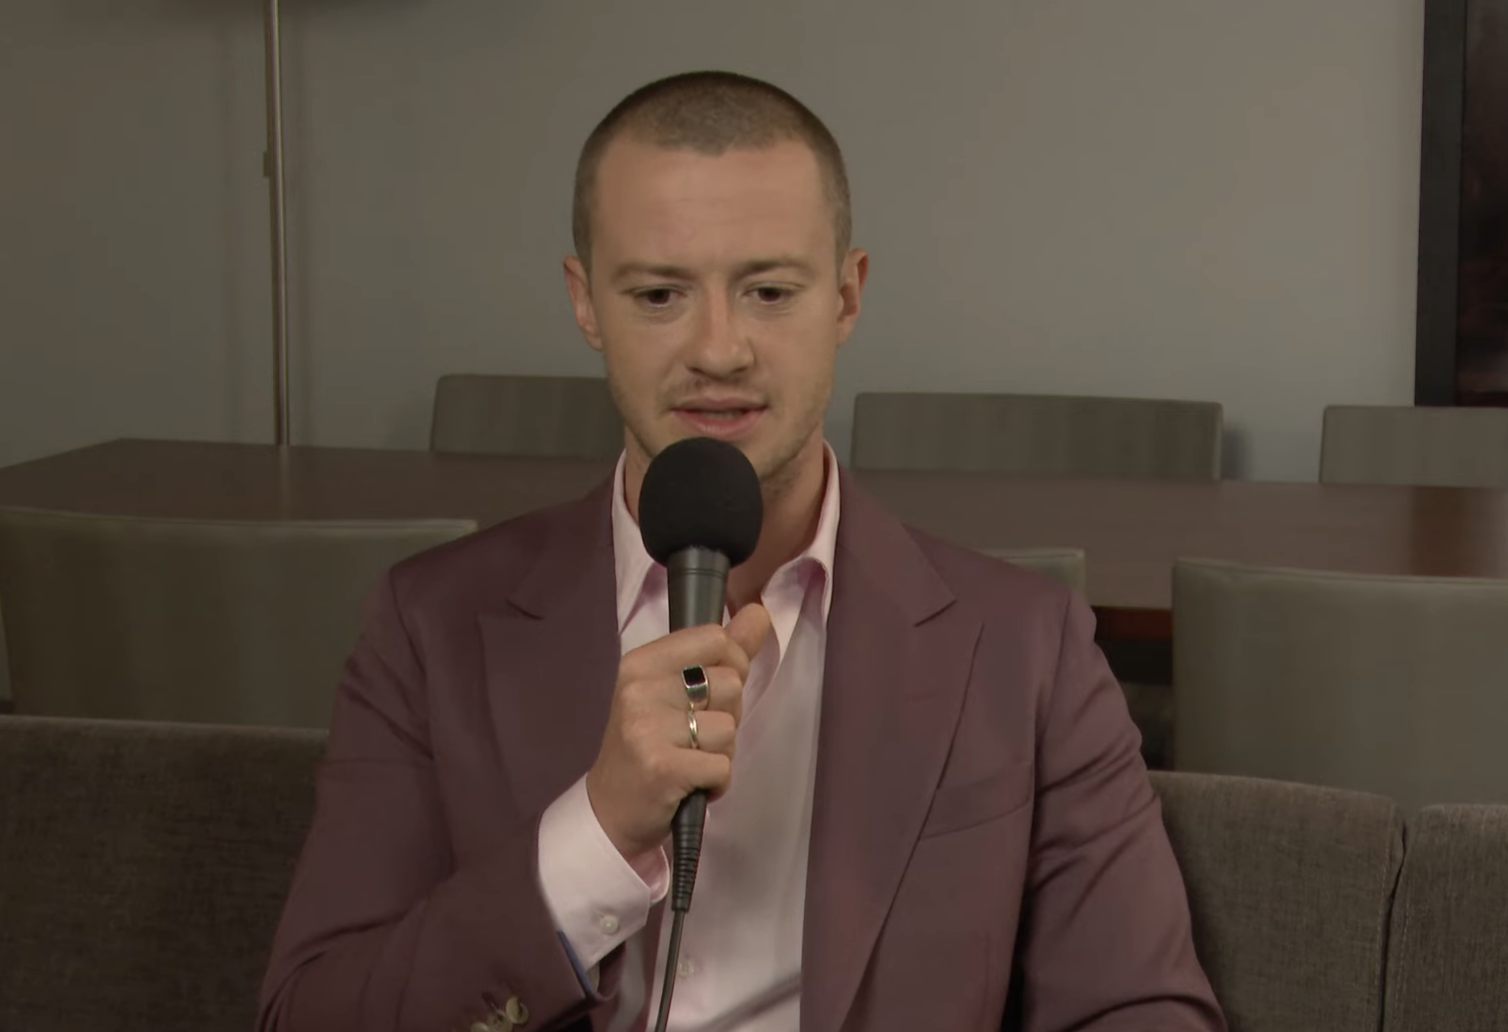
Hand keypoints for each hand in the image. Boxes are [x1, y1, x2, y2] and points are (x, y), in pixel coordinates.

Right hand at [585, 603, 773, 860]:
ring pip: (729, 727)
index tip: (711, 694)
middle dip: (727, 714)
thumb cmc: (651, 744)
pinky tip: (691, 784)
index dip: (731, 666)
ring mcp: (647, 728)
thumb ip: (723, 651)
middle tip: (693, 736)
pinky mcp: (661, 768)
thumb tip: (758, 611)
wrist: (611, 809)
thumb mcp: (676, 691)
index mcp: (642, 662)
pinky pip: (722, 765)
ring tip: (690, 760)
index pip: (715, 638)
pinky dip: (717, 781)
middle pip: (730, 682)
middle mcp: (640, 689)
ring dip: (721, 753)